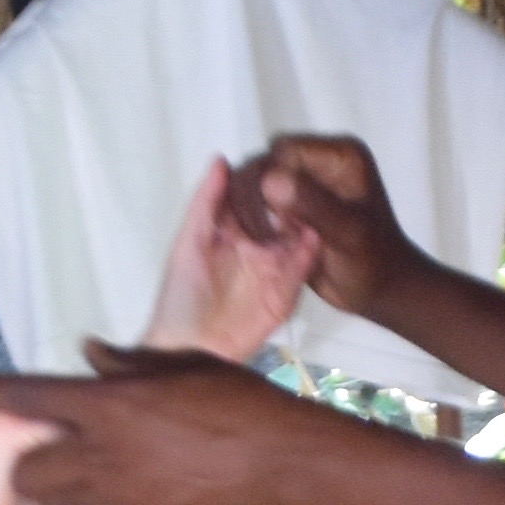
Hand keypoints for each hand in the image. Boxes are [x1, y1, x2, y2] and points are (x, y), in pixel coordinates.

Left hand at [0, 356, 287, 504]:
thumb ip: (127, 363)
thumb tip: (89, 353)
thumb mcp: (184, 366)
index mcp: (111, 407)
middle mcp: (104, 457)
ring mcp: (120, 500)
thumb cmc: (241, 402)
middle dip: (24, 458)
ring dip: (55, 486)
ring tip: (81, 468)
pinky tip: (114, 494)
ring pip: (54, 503)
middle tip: (45, 443)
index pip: (28, 398)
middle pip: (26, 470)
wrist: (284, 466)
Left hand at [143, 155, 317, 367]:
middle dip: (297, 196)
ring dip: (310, 219)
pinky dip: (315, 250)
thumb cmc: (181, 296)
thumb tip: (221, 159)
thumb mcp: (189, 242)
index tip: (287, 155)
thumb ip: (206, 202)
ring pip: (300, 237)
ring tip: (319, 199)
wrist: (192, 349)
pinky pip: (306, 267)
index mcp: (232, 230)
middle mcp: (257, 245)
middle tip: (310, 175)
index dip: (270, 177)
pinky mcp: (288, 291)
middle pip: (284, 213)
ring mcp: (275, 268)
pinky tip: (322, 230)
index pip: (257, 196)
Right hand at [239, 136, 412, 324]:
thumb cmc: (374, 262)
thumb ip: (314, 204)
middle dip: (257, 201)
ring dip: (253, 214)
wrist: (379, 288)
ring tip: (269, 244)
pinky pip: (256, 203)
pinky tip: (267, 246)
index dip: (270, 183)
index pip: (284, 153)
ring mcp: (303, 181)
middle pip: (265, 164)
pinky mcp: (290, 202)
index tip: (280, 223)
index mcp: (341, 156)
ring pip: (255, 184)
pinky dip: (254, 224)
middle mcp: (320, 161)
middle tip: (268, 238)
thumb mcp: (349, 233)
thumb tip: (271, 178)